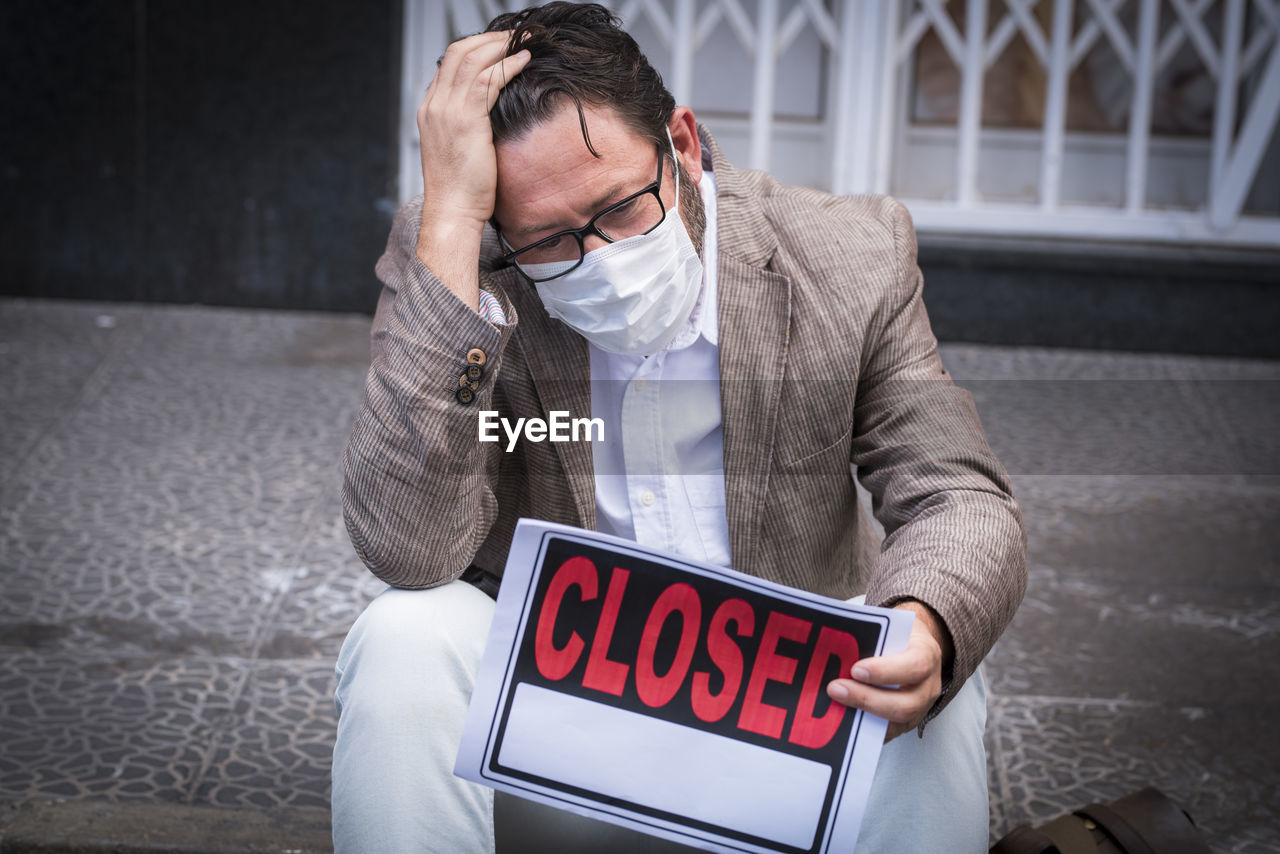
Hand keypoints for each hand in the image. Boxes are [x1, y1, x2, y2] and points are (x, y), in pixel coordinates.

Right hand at [415, 31, 530, 305]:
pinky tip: (524, 60)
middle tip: (516, 35)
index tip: (500, 46)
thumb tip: (493, 114)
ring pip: (472, 59)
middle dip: (489, 39)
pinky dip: (507, 64)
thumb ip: (471, 126)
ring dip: (501, 46)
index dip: (476, 48)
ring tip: (525, 41)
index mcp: (431, 110)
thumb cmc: (462, 190)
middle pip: (458, 52)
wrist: (453, 213)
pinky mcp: (466, 120)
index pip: (449, 64)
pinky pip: (487, 79)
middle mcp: (435, 105)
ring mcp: (447, 111)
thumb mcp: (462, 150)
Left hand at [825, 600, 951, 740]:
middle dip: (866, 699)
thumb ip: (870, 634)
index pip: (914, 665)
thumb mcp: (891, 625)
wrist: (915, 645)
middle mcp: (928, 686)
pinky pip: (888, 732)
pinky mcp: (907, 723)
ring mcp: (921, 708)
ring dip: (862, 713)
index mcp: (927, 654)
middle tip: (835, 689)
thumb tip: (835, 643)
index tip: (855, 670)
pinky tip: (843, 717)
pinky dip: (864, 728)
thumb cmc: (898, 635)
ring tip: (835, 702)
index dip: (885, 671)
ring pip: (897, 721)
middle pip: (905, 703)